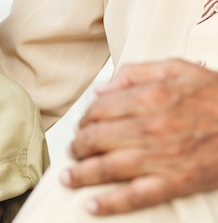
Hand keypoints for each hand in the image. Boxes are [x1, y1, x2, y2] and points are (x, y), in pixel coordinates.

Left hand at [62, 58, 217, 214]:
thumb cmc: (215, 94)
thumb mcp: (176, 68)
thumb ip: (135, 74)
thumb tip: (101, 90)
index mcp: (150, 97)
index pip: (99, 109)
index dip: (85, 119)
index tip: (82, 125)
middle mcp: (151, 127)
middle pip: (97, 138)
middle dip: (78, 146)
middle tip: (73, 150)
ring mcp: (163, 157)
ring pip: (109, 167)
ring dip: (82, 173)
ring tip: (69, 177)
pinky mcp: (177, 182)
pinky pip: (137, 195)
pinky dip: (111, 203)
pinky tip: (92, 205)